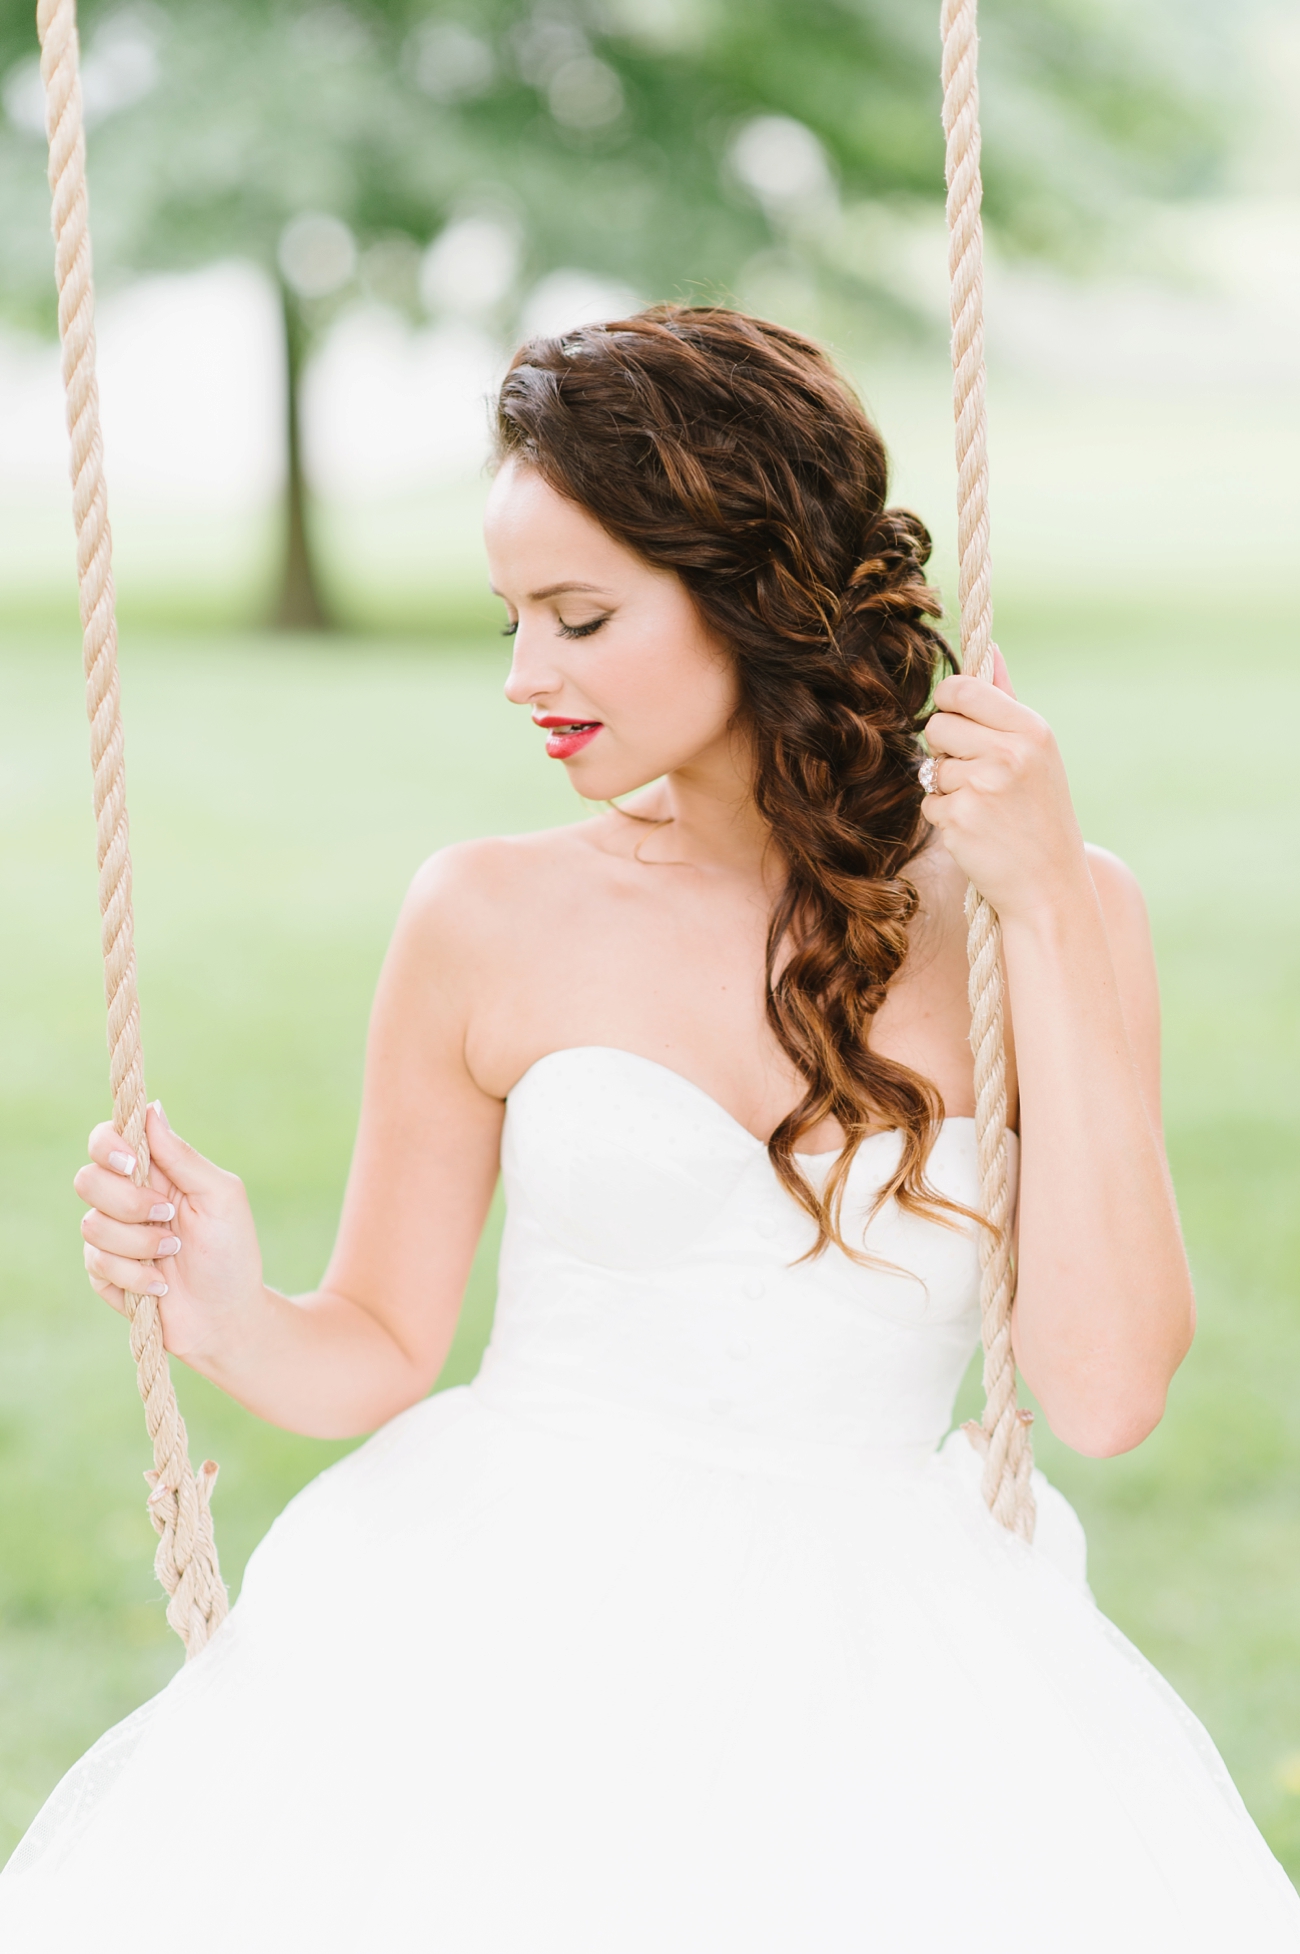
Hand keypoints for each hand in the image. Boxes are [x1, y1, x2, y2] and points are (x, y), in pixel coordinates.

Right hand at [75, 1102, 263, 1364]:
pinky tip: (162, 1284)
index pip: (105, 1140)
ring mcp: (110, 1237)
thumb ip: (183, 1156)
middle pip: (87, 1179)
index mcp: (153, 1172)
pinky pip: (97, 1263)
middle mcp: (125, 1199)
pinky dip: (136, 1276)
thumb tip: (152, 1109)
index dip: (108, 1147)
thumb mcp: (220, 1196)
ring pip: (92, 1224)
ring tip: (173, 1254)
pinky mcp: (103, 1274)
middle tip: (169, 1217)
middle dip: (130, 1203)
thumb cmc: (232, 1252)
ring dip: (141, 1244)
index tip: (133, 1166)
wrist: (227, 1318)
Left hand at [920, 649, 1088, 923]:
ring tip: (986, 810)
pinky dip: (945, 818)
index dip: (950, 705)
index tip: (959, 723)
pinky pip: (928, 802)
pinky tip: (977, 832)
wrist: (1049, 886)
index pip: (961, 689)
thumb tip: (990, 648)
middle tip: (979, 777)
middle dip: (946, 750)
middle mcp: (1009, 753)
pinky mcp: (958, 818)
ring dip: (948, 788)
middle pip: (937, 726)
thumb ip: (1007, 701)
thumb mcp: (1038, 754)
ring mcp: (982, 786)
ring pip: (931, 768)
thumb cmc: (1041, 815)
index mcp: (1031, 730)